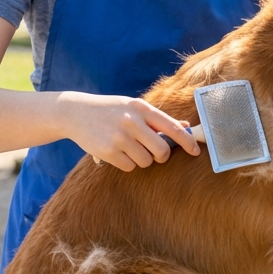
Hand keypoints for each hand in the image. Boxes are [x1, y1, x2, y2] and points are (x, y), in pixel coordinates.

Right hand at [58, 93, 199, 170]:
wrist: (76, 112)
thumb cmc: (111, 110)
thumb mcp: (133, 106)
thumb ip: (158, 118)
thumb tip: (185, 127)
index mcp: (142, 108)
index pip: (173, 128)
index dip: (188, 142)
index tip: (196, 152)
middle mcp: (132, 121)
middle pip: (162, 151)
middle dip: (161, 156)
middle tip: (153, 152)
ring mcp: (119, 137)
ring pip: (146, 161)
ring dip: (142, 159)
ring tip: (129, 147)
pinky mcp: (108, 152)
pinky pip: (130, 167)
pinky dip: (127, 163)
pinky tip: (118, 152)